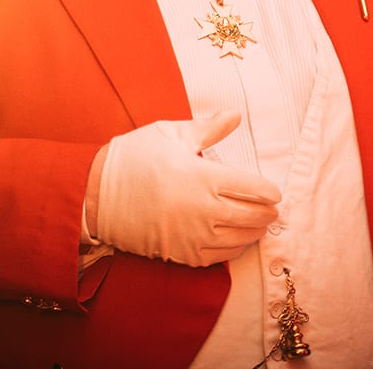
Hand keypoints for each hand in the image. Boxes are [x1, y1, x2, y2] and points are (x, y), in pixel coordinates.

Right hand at [95, 111, 280, 266]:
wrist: (97, 193)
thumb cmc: (135, 157)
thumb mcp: (171, 134)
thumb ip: (208, 128)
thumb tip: (236, 115)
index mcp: (202, 177)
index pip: (251, 189)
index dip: (268, 191)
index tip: (275, 191)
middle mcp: (202, 210)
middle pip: (251, 217)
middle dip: (267, 213)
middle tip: (274, 209)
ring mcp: (192, 236)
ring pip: (238, 240)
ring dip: (254, 232)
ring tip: (261, 225)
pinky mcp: (181, 254)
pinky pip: (218, 257)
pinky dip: (233, 249)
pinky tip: (236, 241)